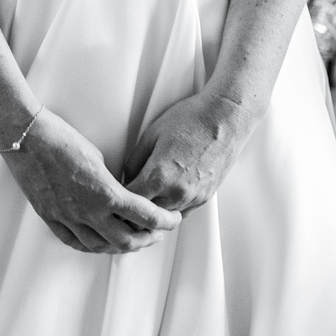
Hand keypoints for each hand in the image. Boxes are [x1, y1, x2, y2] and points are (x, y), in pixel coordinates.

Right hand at [0, 107, 179, 252]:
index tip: (172, 219)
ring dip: (120, 245)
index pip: (146, 216)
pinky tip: (98, 241)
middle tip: (156, 232)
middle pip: (127, 240)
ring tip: (129, 238)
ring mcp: (67, 217)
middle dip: (147, 238)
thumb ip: (110, 181)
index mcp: (105, 192)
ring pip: (101, 246)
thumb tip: (117, 193)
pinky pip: (74, 242)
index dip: (165, 221)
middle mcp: (88, 211)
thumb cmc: (61, 137)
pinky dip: (91, 245)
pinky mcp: (50, 217)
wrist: (24, 136)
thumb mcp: (97, 156)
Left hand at [123, 90, 257, 215]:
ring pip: (165, 217)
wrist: (224, 119)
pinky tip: (163, 198)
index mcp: (159, 176)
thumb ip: (135, 161)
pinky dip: (170, 209)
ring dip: (152, 212)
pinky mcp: (205, 197)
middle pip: (146, 215)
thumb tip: (126, 177)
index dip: (118, 199)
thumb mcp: (151, 134)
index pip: (130, 201)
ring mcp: (193, 197)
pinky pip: (182, 212)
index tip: (111, 195)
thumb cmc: (189, 120)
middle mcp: (177, 192)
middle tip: (123, 201)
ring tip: (142, 201)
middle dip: (133, 209)